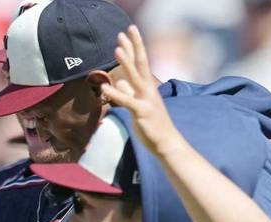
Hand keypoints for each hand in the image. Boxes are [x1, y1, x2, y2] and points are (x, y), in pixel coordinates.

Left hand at [100, 26, 179, 154]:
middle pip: (141, 63)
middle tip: (126, 30)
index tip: (127, 32)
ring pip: (135, 77)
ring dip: (126, 62)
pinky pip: (127, 101)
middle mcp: (148, 90)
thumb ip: (128, 92)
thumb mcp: (138, 105)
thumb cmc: (153, 125)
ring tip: (117, 48)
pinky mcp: (142, 112)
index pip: (140, 62)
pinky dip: (116, 94)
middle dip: (133, 46)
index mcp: (147, 87)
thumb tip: (118, 81)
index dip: (134, 47)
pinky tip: (104, 88)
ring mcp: (147, 100)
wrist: (166, 143)